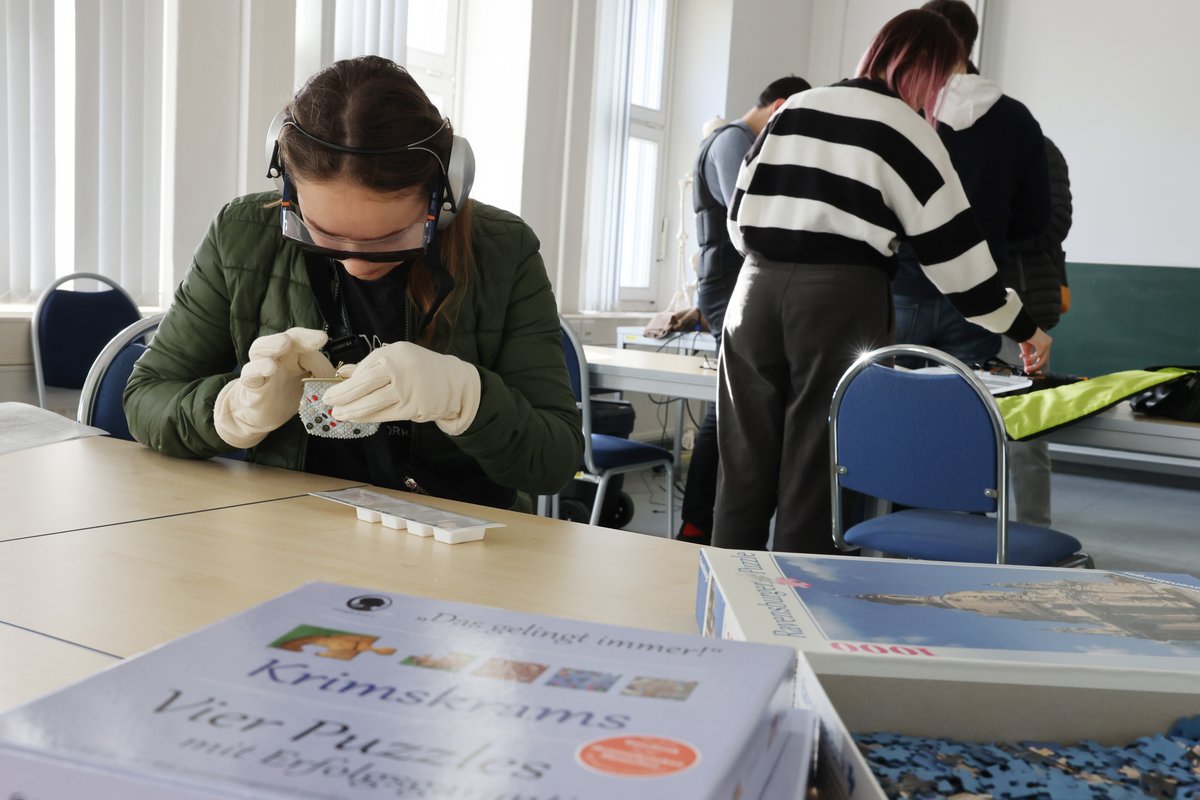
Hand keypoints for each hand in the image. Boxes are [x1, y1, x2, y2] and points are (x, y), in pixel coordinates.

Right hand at [214, 328, 335, 447]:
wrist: (265, 416)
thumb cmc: (289, 395)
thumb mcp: (311, 385)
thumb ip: (321, 376)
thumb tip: (336, 375)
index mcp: (292, 355)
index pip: (300, 339)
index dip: (311, 338)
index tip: (323, 339)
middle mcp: (276, 357)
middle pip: (283, 338)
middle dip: (299, 337)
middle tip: (315, 339)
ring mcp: (261, 369)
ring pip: (260, 349)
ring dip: (272, 344)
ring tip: (284, 344)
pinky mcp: (251, 385)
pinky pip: (250, 373)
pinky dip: (258, 369)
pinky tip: (269, 368)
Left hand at [323, 342, 480, 435]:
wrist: (452, 382)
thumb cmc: (419, 367)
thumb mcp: (397, 356)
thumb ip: (370, 365)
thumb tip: (343, 374)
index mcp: (393, 353)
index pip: (363, 369)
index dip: (345, 383)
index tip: (331, 391)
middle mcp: (399, 370)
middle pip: (363, 386)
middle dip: (342, 396)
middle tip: (327, 403)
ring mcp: (407, 390)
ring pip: (371, 404)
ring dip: (351, 411)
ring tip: (338, 415)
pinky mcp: (412, 408)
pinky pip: (383, 415)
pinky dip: (367, 417)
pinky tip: (356, 418)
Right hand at [1020, 328, 1052, 373]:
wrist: (1022, 327)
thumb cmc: (1024, 336)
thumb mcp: (1026, 351)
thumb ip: (1028, 360)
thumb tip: (1027, 369)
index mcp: (1045, 345)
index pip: (1044, 358)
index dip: (1038, 366)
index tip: (1032, 371)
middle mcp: (1048, 344)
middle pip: (1044, 360)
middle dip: (1035, 367)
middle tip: (1027, 370)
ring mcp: (1047, 344)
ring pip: (1042, 360)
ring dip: (1033, 365)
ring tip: (1026, 366)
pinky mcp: (1043, 344)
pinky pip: (1037, 355)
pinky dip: (1030, 358)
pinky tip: (1023, 356)